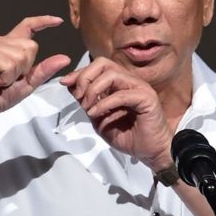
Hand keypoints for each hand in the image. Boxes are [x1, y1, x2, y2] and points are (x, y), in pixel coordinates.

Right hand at [0, 15, 70, 125]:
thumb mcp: (27, 84)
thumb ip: (44, 70)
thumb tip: (65, 58)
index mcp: (9, 46)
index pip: (28, 27)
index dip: (43, 22)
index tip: (59, 21)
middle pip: (30, 46)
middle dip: (25, 68)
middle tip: (6, 79)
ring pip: (21, 56)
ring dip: (13, 75)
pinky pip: (9, 64)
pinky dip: (6, 78)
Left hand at [60, 57, 172, 171]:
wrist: (150, 153)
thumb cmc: (128, 136)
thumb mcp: (98, 118)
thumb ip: (86, 101)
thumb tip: (70, 85)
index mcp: (119, 83)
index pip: (97, 66)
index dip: (79, 73)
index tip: (65, 83)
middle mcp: (129, 81)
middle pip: (103, 63)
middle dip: (85, 76)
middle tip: (78, 95)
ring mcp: (139, 87)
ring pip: (112, 74)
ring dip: (93, 90)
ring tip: (87, 107)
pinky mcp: (146, 98)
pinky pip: (121, 94)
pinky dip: (104, 103)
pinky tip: (95, 113)